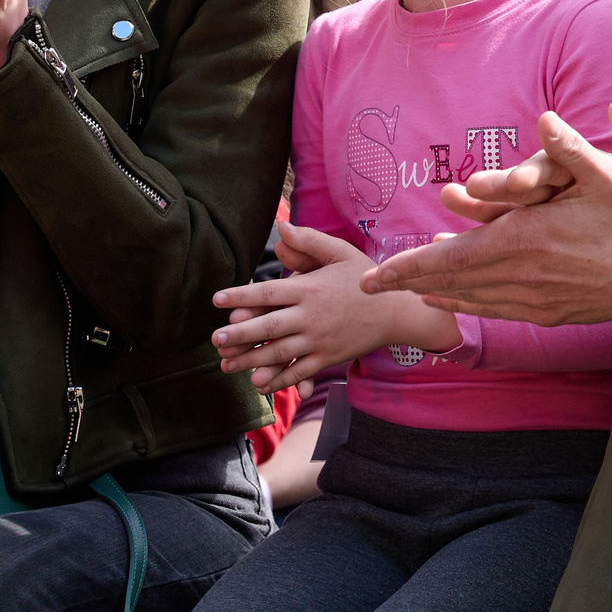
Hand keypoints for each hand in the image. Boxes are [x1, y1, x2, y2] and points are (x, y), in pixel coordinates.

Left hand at [210, 224, 459, 392]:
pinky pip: (300, 371)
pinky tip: (259, 384)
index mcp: (310, 289)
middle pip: (269, 326)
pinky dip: (279, 379)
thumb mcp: (340, 253)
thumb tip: (281, 227)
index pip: (269, 293)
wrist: (396, 312)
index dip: (241, 296)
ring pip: (280, 353)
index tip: (217, 300)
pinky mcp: (327, 358)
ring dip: (251, 361)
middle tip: (215, 339)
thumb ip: (308, 241)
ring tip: (226, 365)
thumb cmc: (364, 279)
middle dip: (240, 334)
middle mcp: (311, 316)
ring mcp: (319, 340)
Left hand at [363, 110, 611, 324]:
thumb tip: (545, 117)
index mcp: (523, 242)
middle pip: (451, 283)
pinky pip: (495, 311)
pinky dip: (466, 306)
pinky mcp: (549, 313)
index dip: (406, 268)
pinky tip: (453, 302)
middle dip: (407, 283)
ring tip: (405, 289)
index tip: (371, 275)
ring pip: (470, 300)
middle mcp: (521, 277)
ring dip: (434, 294)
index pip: (449, 259)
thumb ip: (571, 148)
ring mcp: (534, 300)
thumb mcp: (606, 176)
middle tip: (371, 285)